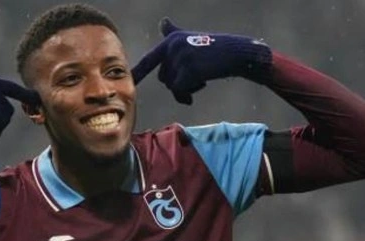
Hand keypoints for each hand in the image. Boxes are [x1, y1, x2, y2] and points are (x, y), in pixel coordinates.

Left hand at [132, 18, 271, 104]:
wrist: (236, 54)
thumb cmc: (215, 49)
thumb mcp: (190, 38)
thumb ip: (173, 34)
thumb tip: (163, 21)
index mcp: (171, 40)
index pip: (149, 60)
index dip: (137, 72)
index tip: (128, 81)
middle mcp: (172, 47)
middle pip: (163, 78)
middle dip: (177, 83)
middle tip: (195, 79)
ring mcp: (180, 58)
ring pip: (171, 85)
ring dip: (185, 89)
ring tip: (201, 79)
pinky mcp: (189, 69)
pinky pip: (179, 90)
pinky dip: (188, 94)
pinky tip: (202, 85)